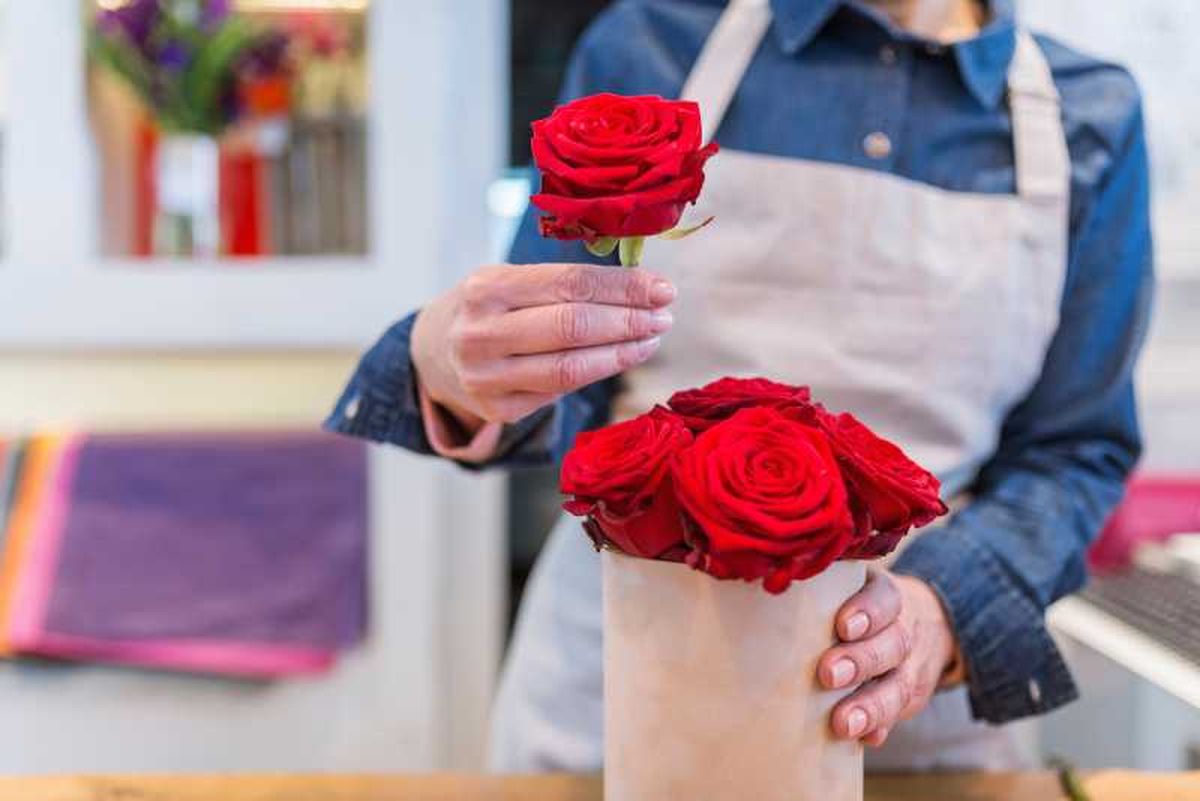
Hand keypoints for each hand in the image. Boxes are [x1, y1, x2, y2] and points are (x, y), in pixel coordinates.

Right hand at [411, 263, 674, 432]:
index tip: (663, 288)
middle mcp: (481, 333)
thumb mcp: (508, 280)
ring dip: (622, 353)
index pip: (569, 283)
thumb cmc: (488, 308)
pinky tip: (621, 358)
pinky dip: (598, 372)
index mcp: (486, 287)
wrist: (433, 353)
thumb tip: (642, 288)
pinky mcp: (499, 410)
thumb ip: (562, 283)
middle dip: (628, 321)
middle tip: (664, 316)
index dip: (623, 287)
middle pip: (573, 326)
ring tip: (652, 339)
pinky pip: (561, 392)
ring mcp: (487, 377)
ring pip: (570, 367)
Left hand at [818, 568, 957, 746]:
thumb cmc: (863, 606)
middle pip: (891, 644)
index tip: (843, 627)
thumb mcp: (853, 588)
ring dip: (870, 707)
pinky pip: (899, 715)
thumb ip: (823, 594)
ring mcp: (909, 668)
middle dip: (860, 661)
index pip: (884, 600)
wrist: (928, 625)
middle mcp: (903, 632)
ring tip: (843, 723)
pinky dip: (881, 726)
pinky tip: (865, 737)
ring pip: (897, 686)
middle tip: (828, 675)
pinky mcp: (908, 698)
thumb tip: (765, 605)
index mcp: (887, 598)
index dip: (867, 612)